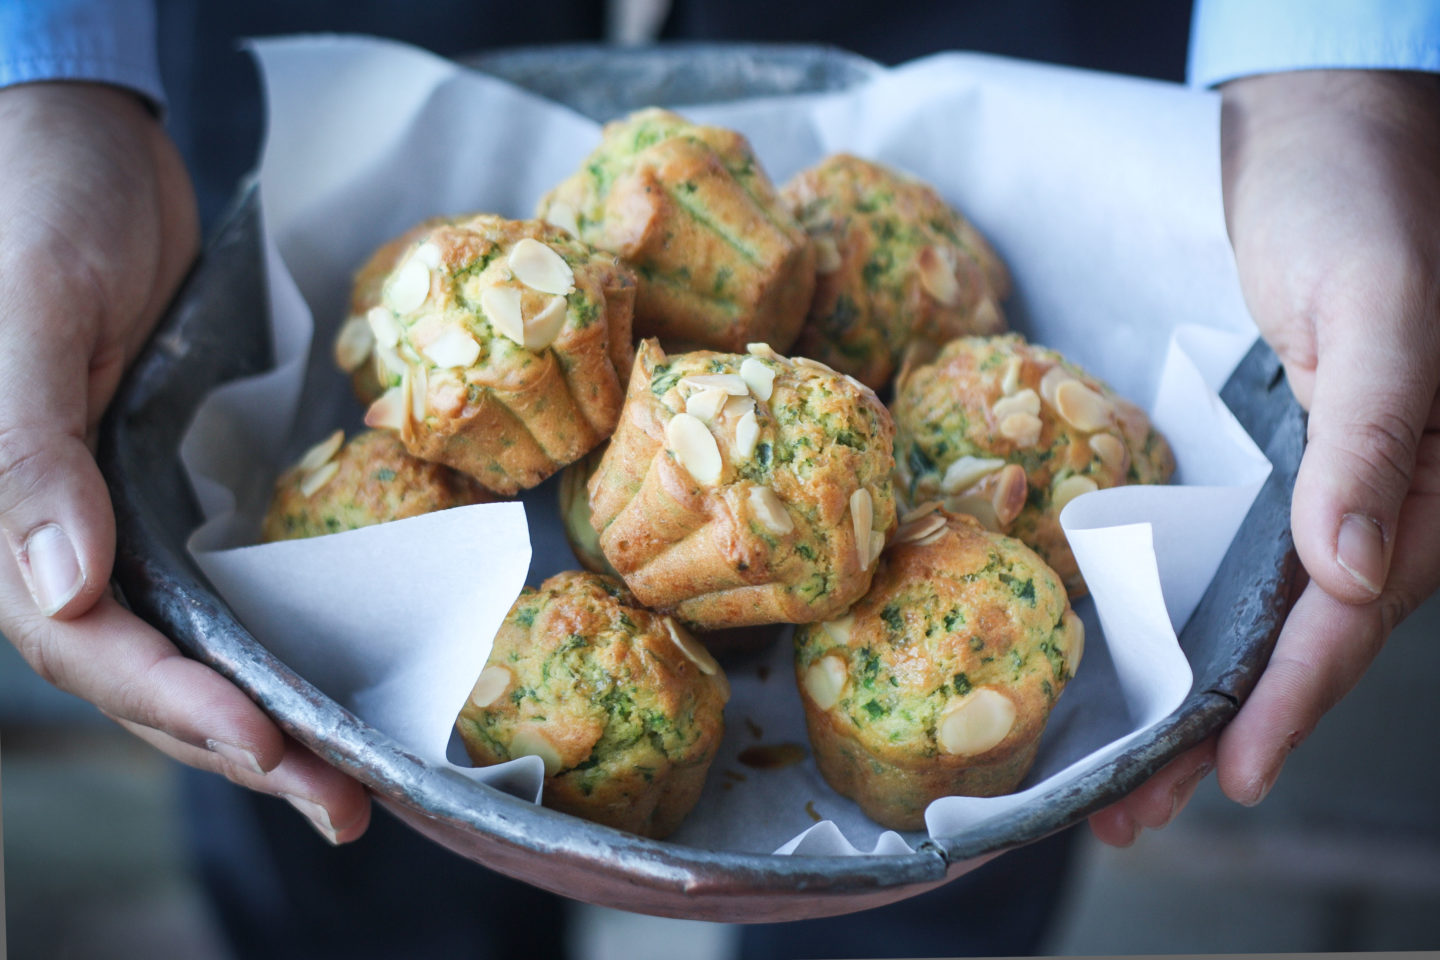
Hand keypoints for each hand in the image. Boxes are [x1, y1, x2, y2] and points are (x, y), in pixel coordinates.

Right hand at [0, 83, 369, 842]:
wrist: (86, 151)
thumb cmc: (40, 211)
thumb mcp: (26, 314)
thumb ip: (28, 449)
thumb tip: (64, 581)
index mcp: (1, 519)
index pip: (88, 643)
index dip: (175, 704)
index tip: (270, 745)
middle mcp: (53, 541)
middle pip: (145, 674)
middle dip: (239, 744)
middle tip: (340, 806)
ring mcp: (111, 523)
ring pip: (183, 648)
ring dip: (261, 716)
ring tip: (349, 778)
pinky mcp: (163, 495)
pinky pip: (212, 591)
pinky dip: (264, 644)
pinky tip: (324, 677)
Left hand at [1091, 69, 1439, 845]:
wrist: (1325, 135)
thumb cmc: (1365, 204)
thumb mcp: (1379, 310)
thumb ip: (1374, 436)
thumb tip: (1350, 572)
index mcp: (1420, 487)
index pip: (1345, 622)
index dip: (1286, 705)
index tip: (1227, 779)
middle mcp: (1375, 502)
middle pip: (1294, 645)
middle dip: (1220, 734)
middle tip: (1130, 812)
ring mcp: (1324, 484)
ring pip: (1260, 616)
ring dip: (1198, 698)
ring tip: (1126, 773)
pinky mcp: (1275, 457)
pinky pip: (1236, 557)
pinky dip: (1191, 618)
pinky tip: (1145, 659)